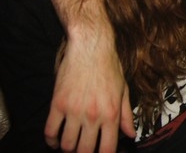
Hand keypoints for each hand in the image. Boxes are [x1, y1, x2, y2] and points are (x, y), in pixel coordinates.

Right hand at [44, 29, 133, 152]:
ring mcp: (74, 110)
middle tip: (85, 150)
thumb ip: (127, 115)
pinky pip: (50, 131)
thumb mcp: (123, 90)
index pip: (107, 148)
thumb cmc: (109, 67)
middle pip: (85, 151)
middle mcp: (93, 115)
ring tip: (72, 145)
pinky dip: (51, 141)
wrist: (91, 47)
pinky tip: (56, 141)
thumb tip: (131, 134)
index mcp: (112, 113)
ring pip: (67, 144)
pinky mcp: (58, 103)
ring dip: (68, 148)